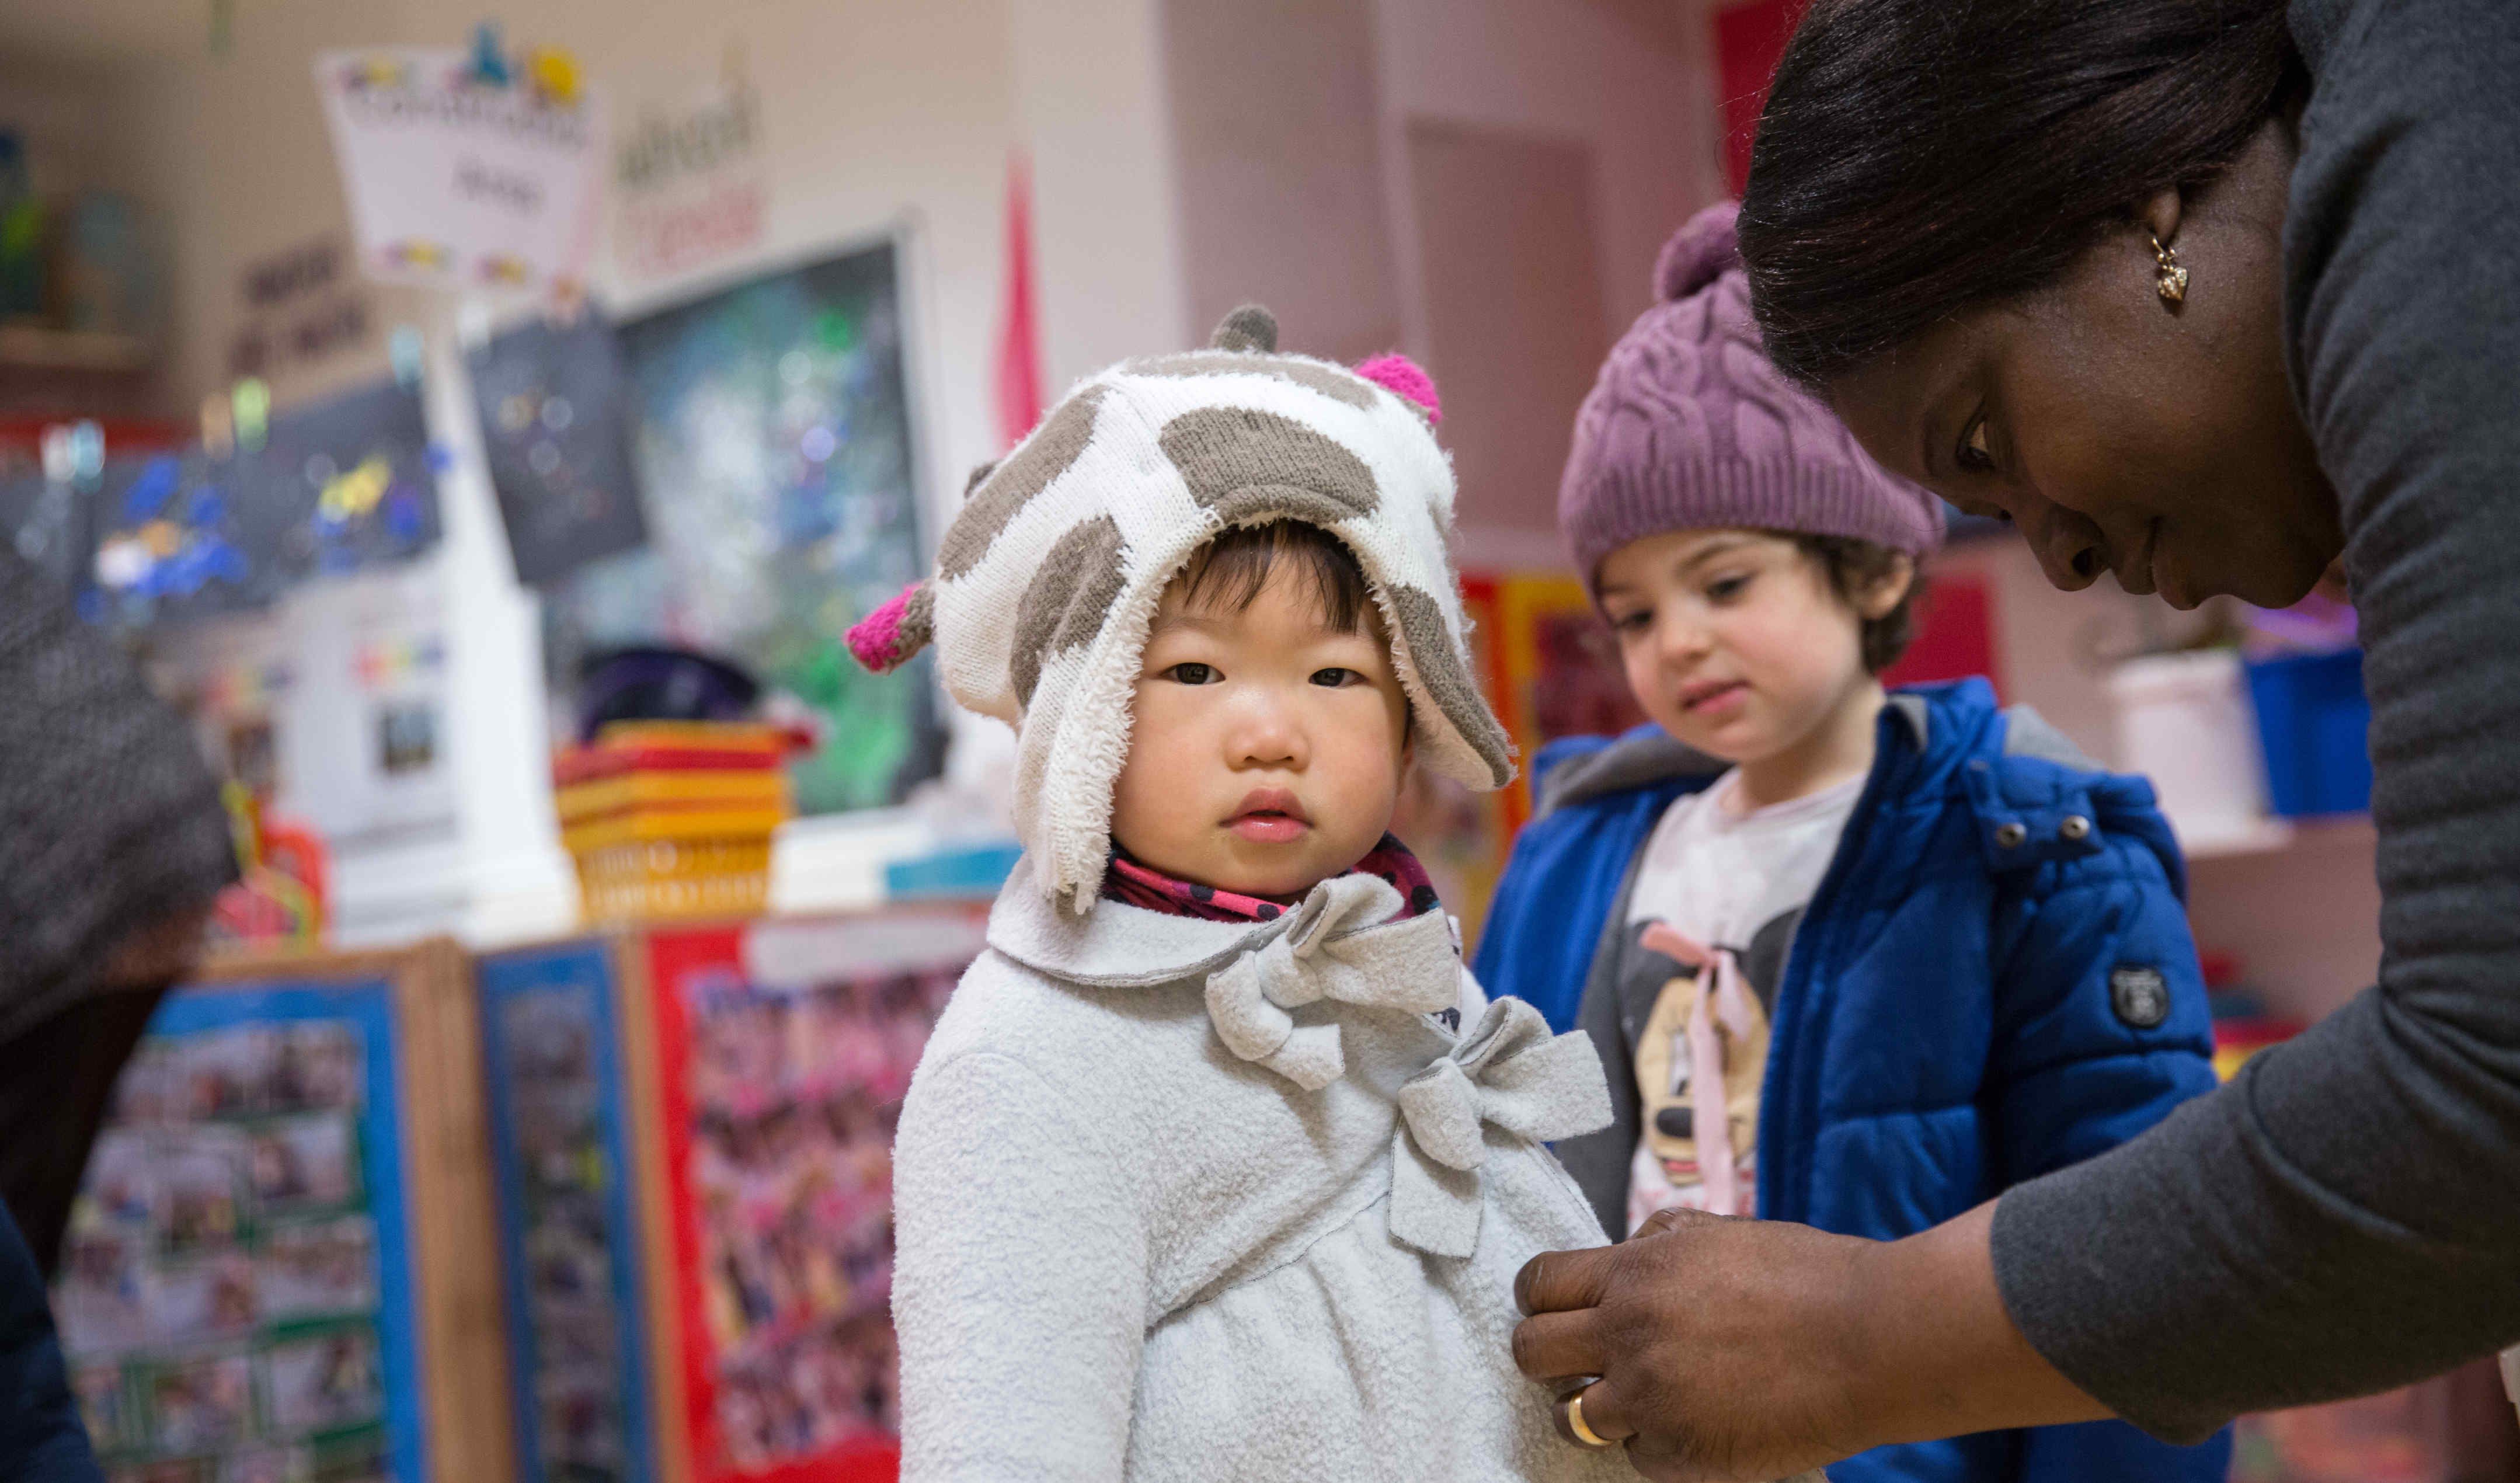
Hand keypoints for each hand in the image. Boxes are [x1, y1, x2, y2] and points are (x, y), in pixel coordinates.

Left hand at [1511, 1202, 2106, 1481]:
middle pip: (1531, 1352)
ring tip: (1639, 1401)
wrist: (1872, 1338)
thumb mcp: (1722, 1232)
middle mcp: (1628, 1333)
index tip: (1553, 1310)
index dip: (1539, 1299)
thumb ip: (1661, 1241)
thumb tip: (1626, 1252)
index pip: (1538, 1283)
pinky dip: (1657, 1446)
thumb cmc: (1809, 1276)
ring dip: (1596, 1410)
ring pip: (1571, 1417)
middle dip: (1547, 1356)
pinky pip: (1635, 1458)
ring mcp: (1649, 1398)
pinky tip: (1697, 1424)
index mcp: (1635, 1272)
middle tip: (1580, 1362)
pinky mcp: (1679, 1453)